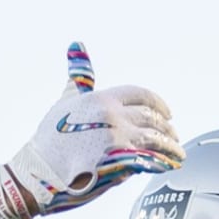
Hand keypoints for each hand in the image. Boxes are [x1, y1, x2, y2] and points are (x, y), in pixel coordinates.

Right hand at [0, 43, 183, 218]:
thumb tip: (77, 44)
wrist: (39, 174)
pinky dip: (163, 164)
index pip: (141, 95)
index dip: (158, 104)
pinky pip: (151, 162)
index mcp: (103, 99)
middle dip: (168, 128)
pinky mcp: (120, 166)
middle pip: (153, 118)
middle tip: (175, 136)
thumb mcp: (65, 101)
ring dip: (171, 147)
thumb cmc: (50, 138)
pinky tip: (169, 166)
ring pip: (156, 141)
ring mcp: (118, 142)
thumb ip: (79, 76)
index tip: (167, 112)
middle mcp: (114, 117)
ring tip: (179, 153)